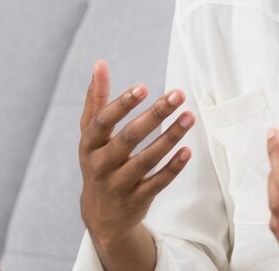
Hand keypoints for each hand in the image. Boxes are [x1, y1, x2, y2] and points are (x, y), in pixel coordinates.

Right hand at [79, 60, 193, 252]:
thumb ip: (96, 98)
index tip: (144, 87)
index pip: (103, 121)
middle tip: (177, 94)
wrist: (101, 215)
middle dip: (155, 115)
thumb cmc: (98, 160)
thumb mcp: (91, 133)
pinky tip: (188, 150)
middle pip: (129, 138)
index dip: (122, 104)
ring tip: (190, 116)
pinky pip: (157, 183)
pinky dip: (173, 167)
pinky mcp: (137, 200)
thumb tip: (99, 63)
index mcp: (89, 144)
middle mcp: (101, 165)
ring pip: (146, 160)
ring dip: (170, 137)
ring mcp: (119, 185)